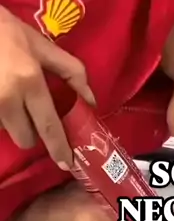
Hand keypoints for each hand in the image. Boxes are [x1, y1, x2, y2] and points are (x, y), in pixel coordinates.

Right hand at [0, 5, 94, 166]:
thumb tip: (91, 101)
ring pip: (8, 132)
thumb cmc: (7, 32)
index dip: (58, 148)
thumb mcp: (41, 45)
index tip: (67, 163)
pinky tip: (1, 98)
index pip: (48, 127)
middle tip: (31, 114)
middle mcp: (7, 98)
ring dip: (13, 123)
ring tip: (12, 99)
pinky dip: (0, 116)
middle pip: (26, 139)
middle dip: (31, 132)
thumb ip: (71, 72)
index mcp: (29, 82)